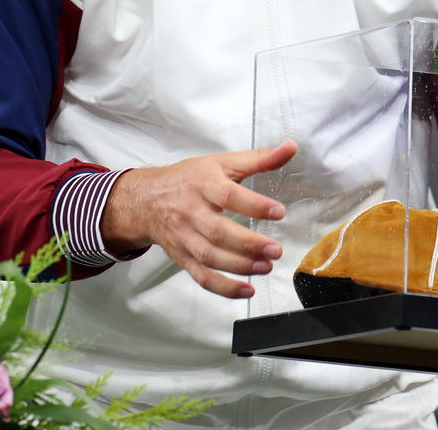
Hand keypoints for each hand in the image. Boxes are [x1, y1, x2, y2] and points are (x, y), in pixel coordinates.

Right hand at [100, 140, 296, 298]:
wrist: (146, 199)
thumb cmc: (188, 179)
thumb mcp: (222, 162)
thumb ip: (259, 159)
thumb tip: (290, 148)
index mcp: (203, 184)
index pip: (229, 195)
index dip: (254, 205)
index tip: (278, 212)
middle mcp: (191, 211)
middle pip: (218, 231)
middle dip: (248, 244)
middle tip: (275, 249)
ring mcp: (185, 237)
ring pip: (210, 256)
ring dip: (240, 266)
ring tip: (266, 266)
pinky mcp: (183, 257)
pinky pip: (201, 276)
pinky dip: (224, 287)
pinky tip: (247, 289)